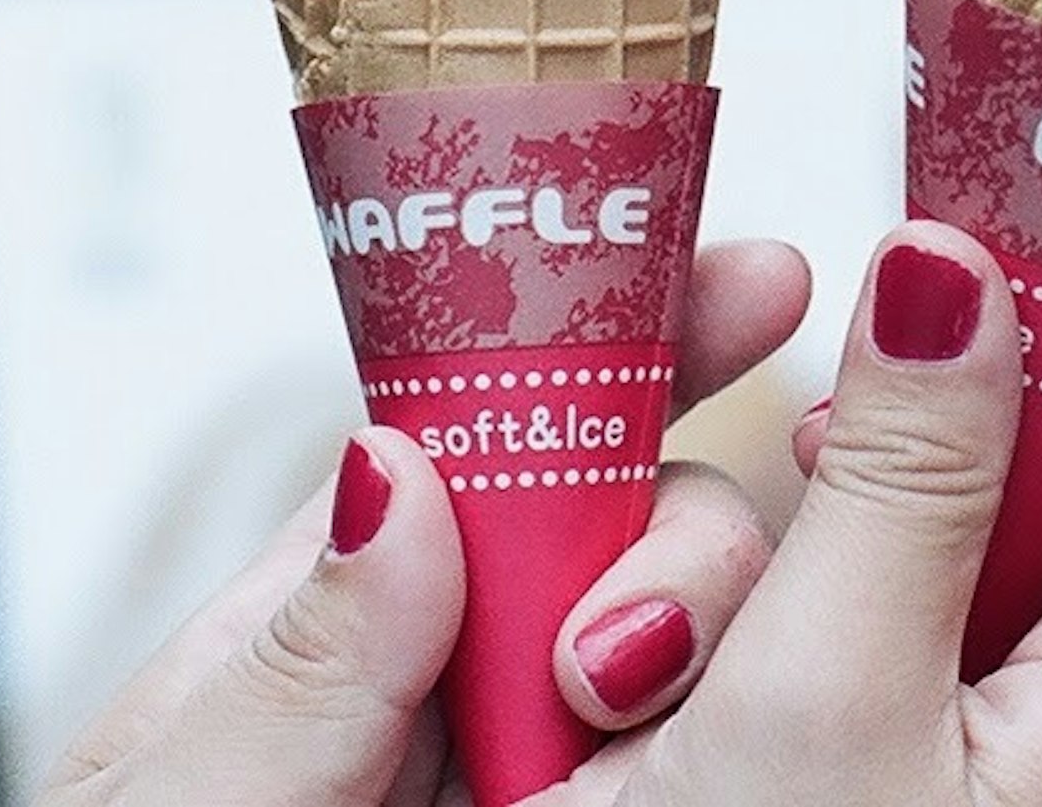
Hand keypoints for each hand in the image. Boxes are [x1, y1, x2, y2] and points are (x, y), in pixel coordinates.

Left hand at [44, 238, 809, 806]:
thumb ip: (287, 675)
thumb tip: (402, 474)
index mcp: (322, 628)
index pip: (486, 431)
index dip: (622, 338)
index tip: (752, 283)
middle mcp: (442, 693)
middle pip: (621, 536)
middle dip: (678, 543)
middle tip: (633, 649)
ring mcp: (532, 784)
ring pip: (685, 665)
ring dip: (708, 666)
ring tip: (633, 741)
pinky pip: (698, 778)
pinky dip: (743, 747)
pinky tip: (754, 762)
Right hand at [551, 105, 1041, 806]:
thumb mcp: (807, 721)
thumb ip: (896, 483)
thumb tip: (948, 271)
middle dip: (1020, 301)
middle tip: (977, 150)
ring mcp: (1041, 753)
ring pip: (971, 510)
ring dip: (854, 468)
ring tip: (731, 510)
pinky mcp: (938, 779)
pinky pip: (894, 603)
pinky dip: (803, 568)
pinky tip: (694, 604)